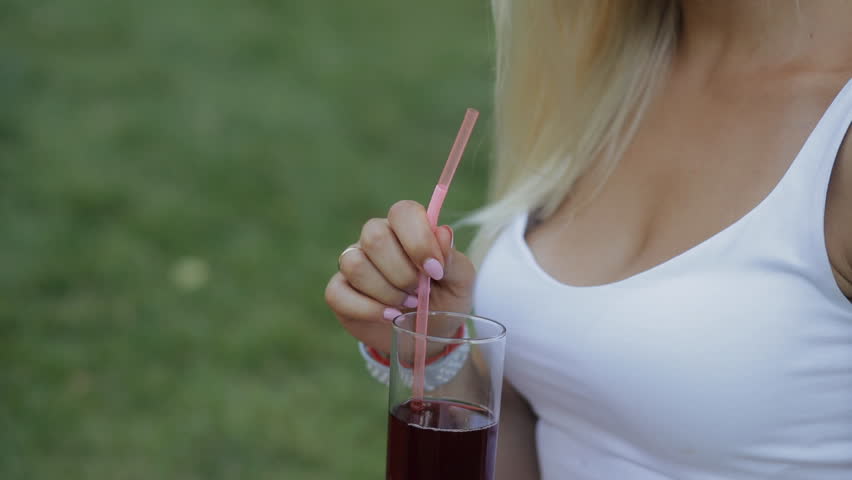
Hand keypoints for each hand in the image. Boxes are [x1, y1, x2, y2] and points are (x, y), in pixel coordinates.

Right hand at [325, 200, 476, 353]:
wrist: (428, 336)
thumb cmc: (445, 300)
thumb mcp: (460, 283)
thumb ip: (453, 259)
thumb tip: (442, 234)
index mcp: (407, 228)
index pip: (403, 212)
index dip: (418, 240)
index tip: (435, 271)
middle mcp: (376, 238)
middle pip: (375, 237)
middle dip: (401, 273)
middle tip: (419, 293)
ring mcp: (353, 262)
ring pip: (354, 264)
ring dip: (386, 292)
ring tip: (406, 305)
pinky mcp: (339, 290)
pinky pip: (338, 292)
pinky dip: (367, 309)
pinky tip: (388, 316)